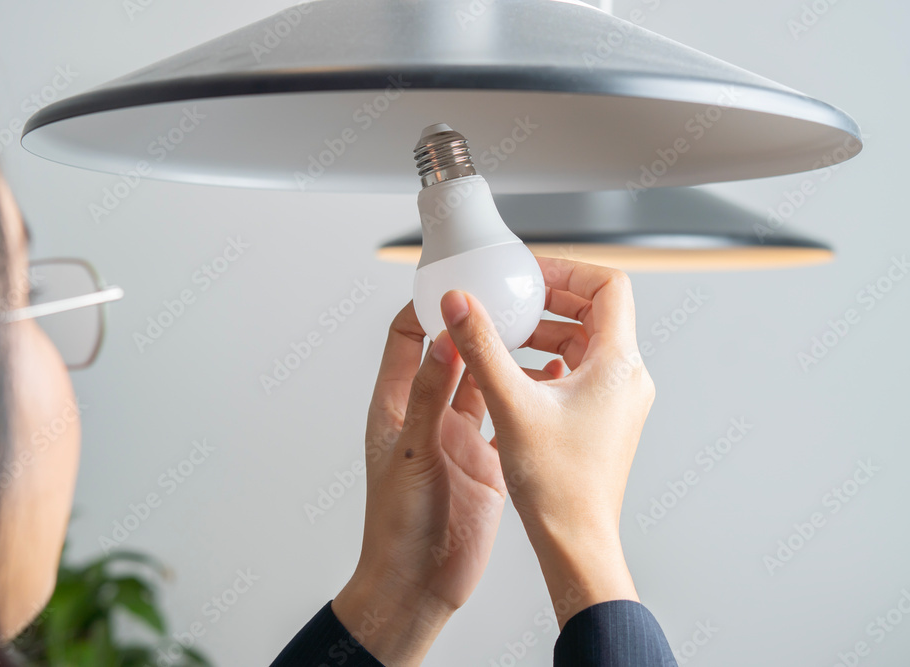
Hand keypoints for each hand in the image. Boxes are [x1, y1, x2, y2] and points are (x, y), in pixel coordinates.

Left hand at [333, 301, 563, 664]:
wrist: (417, 583)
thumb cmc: (397, 526)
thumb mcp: (414, 452)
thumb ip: (429, 397)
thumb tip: (442, 340)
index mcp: (396, 407)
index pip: (405, 338)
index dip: (424, 308)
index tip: (453, 284)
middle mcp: (428, 416)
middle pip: (450, 354)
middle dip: (475, 326)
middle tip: (506, 298)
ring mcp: (458, 438)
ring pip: (485, 383)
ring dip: (506, 358)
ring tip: (538, 330)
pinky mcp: (487, 461)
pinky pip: (509, 418)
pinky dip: (526, 396)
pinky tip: (549, 379)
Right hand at [438, 257, 655, 628]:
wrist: (575, 543)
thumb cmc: (558, 487)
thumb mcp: (510, 403)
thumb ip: (481, 346)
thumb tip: (459, 303)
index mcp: (617, 365)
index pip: (609, 286)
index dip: (570, 270)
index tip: (531, 275)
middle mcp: (626, 379)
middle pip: (596, 312)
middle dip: (552, 300)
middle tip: (514, 299)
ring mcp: (617, 401)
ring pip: (586, 344)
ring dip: (547, 332)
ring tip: (506, 335)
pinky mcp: (602, 420)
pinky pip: (579, 373)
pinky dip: (549, 362)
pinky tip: (514, 375)